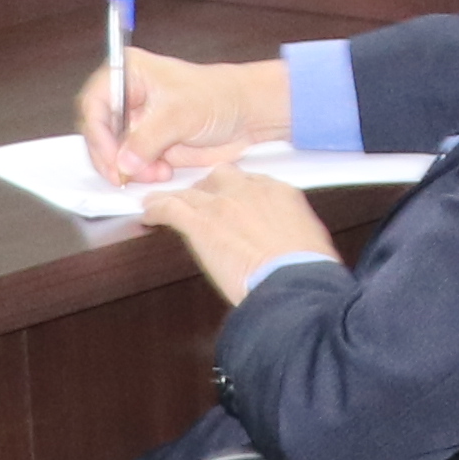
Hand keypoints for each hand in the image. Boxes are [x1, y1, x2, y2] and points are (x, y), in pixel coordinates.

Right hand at [89, 45, 288, 185]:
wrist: (246, 114)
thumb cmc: (218, 97)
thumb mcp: (179, 113)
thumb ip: (147, 138)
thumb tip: (123, 161)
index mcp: (127, 73)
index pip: (94, 104)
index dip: (98, 134)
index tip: (112, 157)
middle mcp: (126, 97)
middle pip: (98, 132)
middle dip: (112, 156)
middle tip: (126, 174)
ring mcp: (135, 122)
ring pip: (112, 153)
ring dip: (130, 168)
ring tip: (157, 171)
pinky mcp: (147, 144)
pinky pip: (130, 165)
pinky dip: (141, 174)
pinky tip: (162, 171)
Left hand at [137, 163, 344, 301]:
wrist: (295, 282)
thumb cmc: (308, 271)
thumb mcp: (310, 242)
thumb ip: (292, 235)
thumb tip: (287, 248)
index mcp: (280, 193)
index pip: (250, 181)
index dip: (236, 191)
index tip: (232, 200)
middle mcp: (249, 191)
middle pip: (219, 177)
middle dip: (208, 188)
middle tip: (200, 203)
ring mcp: (222, 205)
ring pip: (190, 192)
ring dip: (176, 198)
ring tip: (162, 203)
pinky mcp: (200, 224)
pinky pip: (169, 209)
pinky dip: (155, 210)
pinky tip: (148, 214)